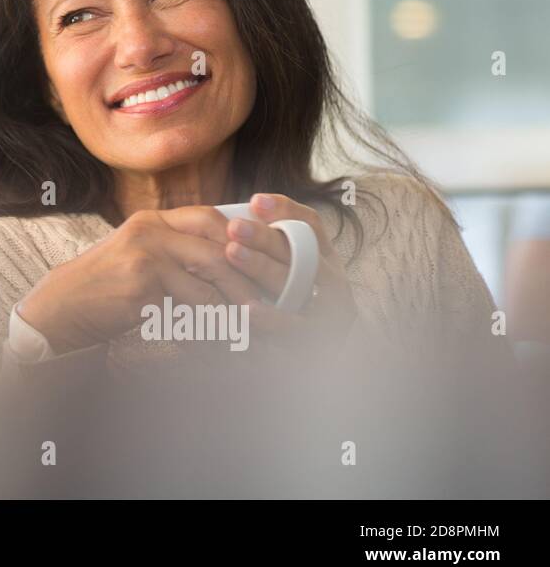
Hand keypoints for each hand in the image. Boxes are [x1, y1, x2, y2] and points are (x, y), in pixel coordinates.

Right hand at [18, 206, 265, 353]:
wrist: (64, 308)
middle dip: (249, 274)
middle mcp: (150, 231)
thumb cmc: (106, 288)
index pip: (210, 217)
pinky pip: (191, 307)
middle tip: (272, 296)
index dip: (241, 237)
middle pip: (218, 245)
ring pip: (210, 277)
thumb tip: (228, 261)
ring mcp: (146, 257)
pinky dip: (212, 324)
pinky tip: (224, 336)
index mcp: (152, 221)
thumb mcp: (139, 256)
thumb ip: (175, 251)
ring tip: (256, 321)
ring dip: (237, 303)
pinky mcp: (142, 288)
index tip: (263, 260)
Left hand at [219, 193, 358, 359]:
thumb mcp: (285, 273)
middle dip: (265, 238)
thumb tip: (250, 206)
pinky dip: (271, 319)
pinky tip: (246, 309)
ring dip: (263, 268)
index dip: (285, 211)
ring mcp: (331, 313)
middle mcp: (334, 283)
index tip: (255, 201)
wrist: (319, 365)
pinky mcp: (321, 343)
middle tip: (233, 227)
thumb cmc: (288, 309)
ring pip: (297, 286)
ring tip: (232, 254)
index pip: (311, 226)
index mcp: (325, 258)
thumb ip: (270, 244)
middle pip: (301, 253)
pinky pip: (295, 329)